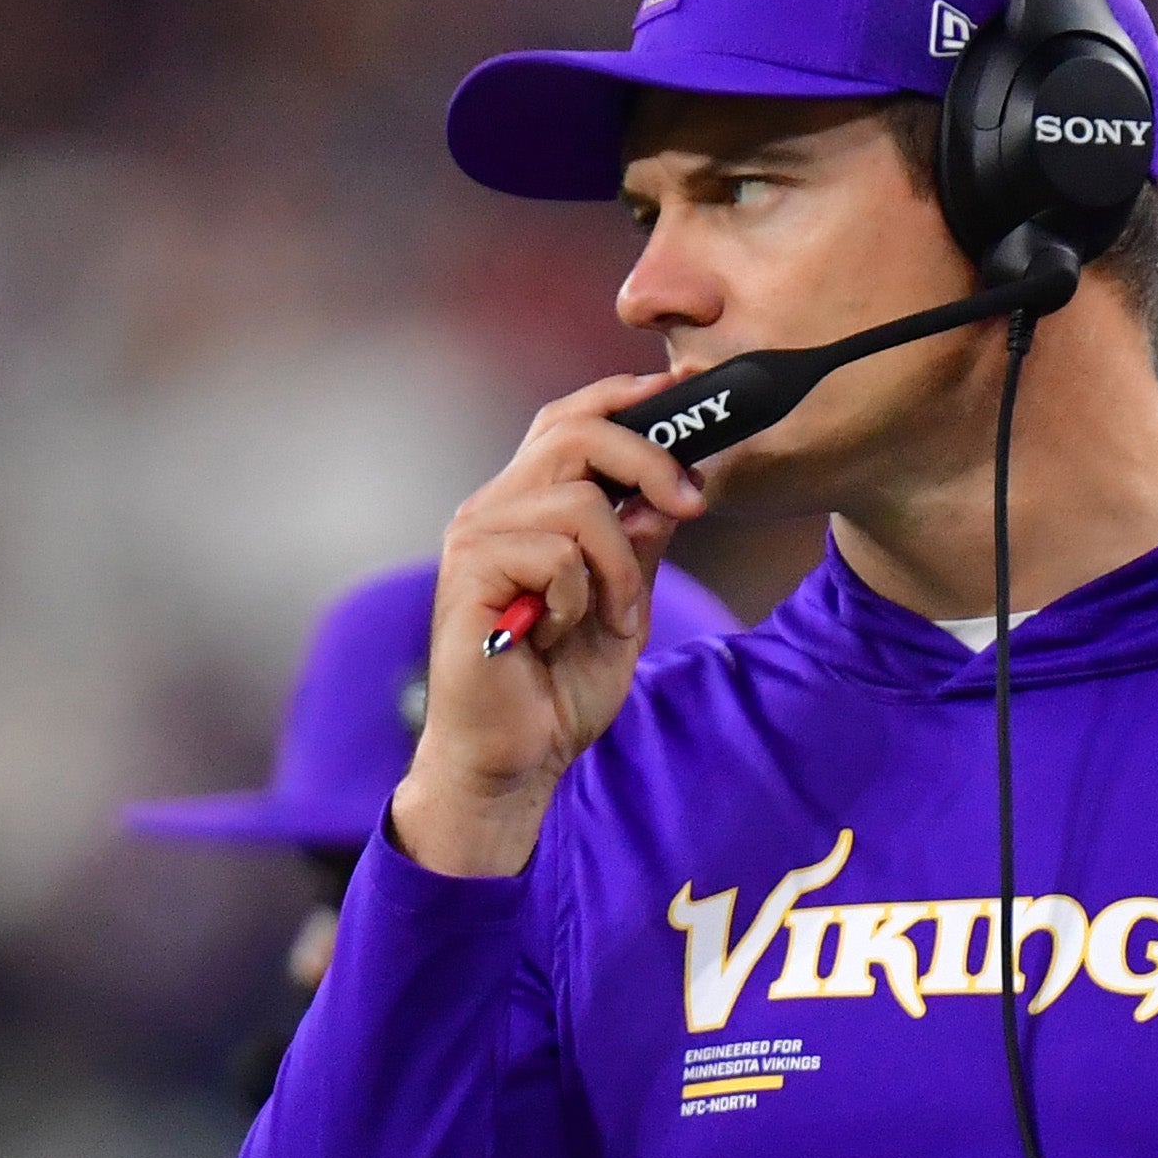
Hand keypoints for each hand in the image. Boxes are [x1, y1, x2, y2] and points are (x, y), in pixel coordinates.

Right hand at [394, 372, 705, 877]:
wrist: (512, 759)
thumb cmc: (556, 689)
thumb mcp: (622, 605)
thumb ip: (638, 546)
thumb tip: (668, 491)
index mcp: (525, 506)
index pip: (568, 420)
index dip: (621, 399)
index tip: (679, 399)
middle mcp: (493, 509)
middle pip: (575, 432)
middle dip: (648, 463)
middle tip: (689, 507)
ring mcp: (476, 537)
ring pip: (578, 501)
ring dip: (617, 565)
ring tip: (610, 617)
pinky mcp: (469, 573)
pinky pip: (557, 553)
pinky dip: (580, 598)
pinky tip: (558, 634)